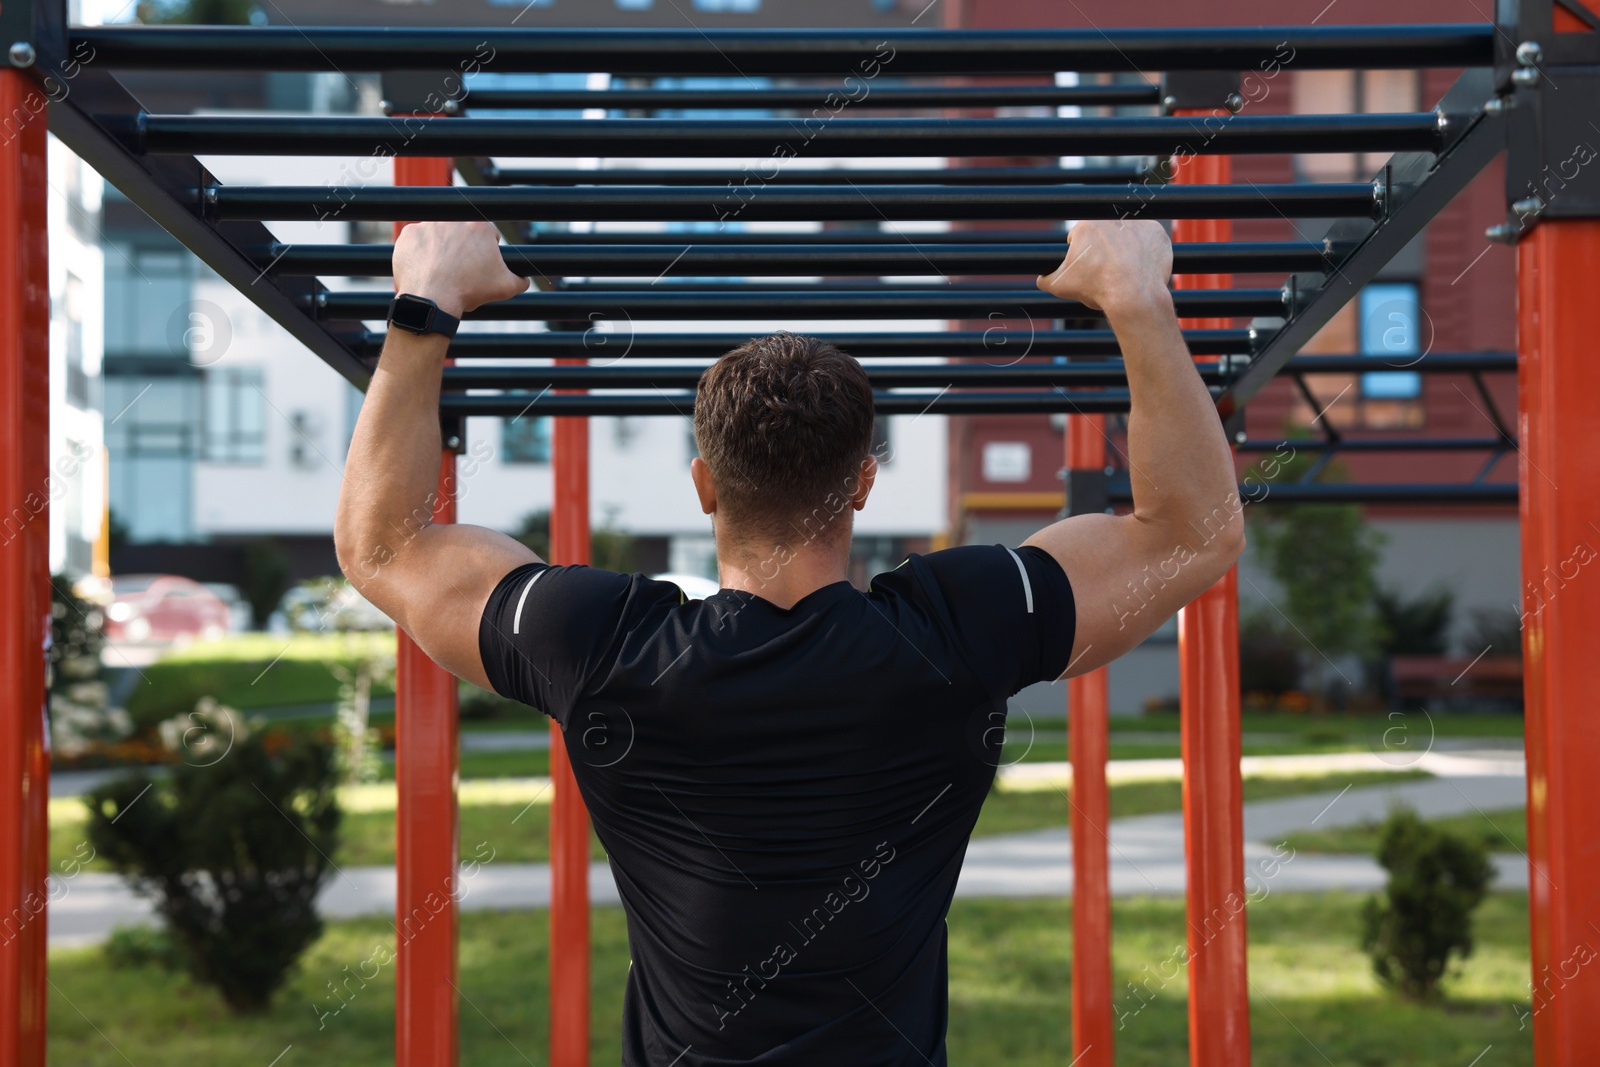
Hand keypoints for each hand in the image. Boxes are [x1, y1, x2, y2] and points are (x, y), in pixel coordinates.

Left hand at [392, 221, 528, 317]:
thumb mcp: (504, 288)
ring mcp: (429, 225)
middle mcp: (454, 221)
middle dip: (461, 249)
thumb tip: (524, 279)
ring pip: (438, 236)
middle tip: (459, 270)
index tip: (478, 266)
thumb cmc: (468, 291)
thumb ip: (520, 280)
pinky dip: (419, 253)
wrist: (432, 300)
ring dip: (440, 249)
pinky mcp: (409, 234)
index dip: (485, 253)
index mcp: (480, 228)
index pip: (487, 236)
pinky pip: (416, 241)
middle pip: (461, 234)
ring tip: (440, 271)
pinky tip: (425, 268)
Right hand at [1036, 220, 1172, 316]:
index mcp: (1086, 226)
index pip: (1080, 237)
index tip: (1088, 266)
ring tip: (1124, 269)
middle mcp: (1112, 217)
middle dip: (1104, 249)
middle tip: (1106, 270)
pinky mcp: (1157, 232)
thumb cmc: (1099, 289)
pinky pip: (1148, 239)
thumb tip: (1041, 279)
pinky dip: (1145, 251)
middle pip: (1105, 233)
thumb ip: (1045, 279)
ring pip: (1127, 234)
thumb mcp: (1061, 287)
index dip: (1081, 254)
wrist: (1134, 296)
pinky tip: (1140, 266)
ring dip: (1124, 247)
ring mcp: (1138, 223)